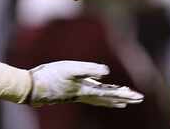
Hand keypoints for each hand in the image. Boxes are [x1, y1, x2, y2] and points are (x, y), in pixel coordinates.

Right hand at [28, 61, 143, 107]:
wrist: (30, 87)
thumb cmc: (49, 75)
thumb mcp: (70, 68)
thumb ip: (89, 69)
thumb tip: (107, 72)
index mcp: (86, 89)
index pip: (109, 93)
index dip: (124, 94)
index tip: (137, 96)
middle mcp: (83, 94)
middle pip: (108, 98)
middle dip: (124, 98)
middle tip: (139, 99)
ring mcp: (77, 94)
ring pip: (100, 99)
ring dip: (113, 99)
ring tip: (125, 102)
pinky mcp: (71, 92)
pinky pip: (91, 95)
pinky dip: (100, 95)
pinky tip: (101, 90)